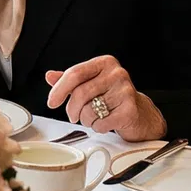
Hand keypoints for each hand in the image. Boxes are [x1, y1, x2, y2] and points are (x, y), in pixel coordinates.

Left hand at [45, 56, 167, 141]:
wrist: (140, 113)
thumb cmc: (113, 96)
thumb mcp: (92, 82)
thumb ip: (71, 80)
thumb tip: (50, 76)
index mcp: (105, 63)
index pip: (75, 73)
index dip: (59, 89)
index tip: (52, 102)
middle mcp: (117, 74)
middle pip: (80, 93)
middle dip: (71, 109)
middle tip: (72, 116)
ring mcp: (125, 91)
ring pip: (89, 110)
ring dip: (85, 119)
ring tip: (93, 117)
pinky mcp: (130, 110)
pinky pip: (101, 123)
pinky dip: (97, 127)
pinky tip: (104, 122)